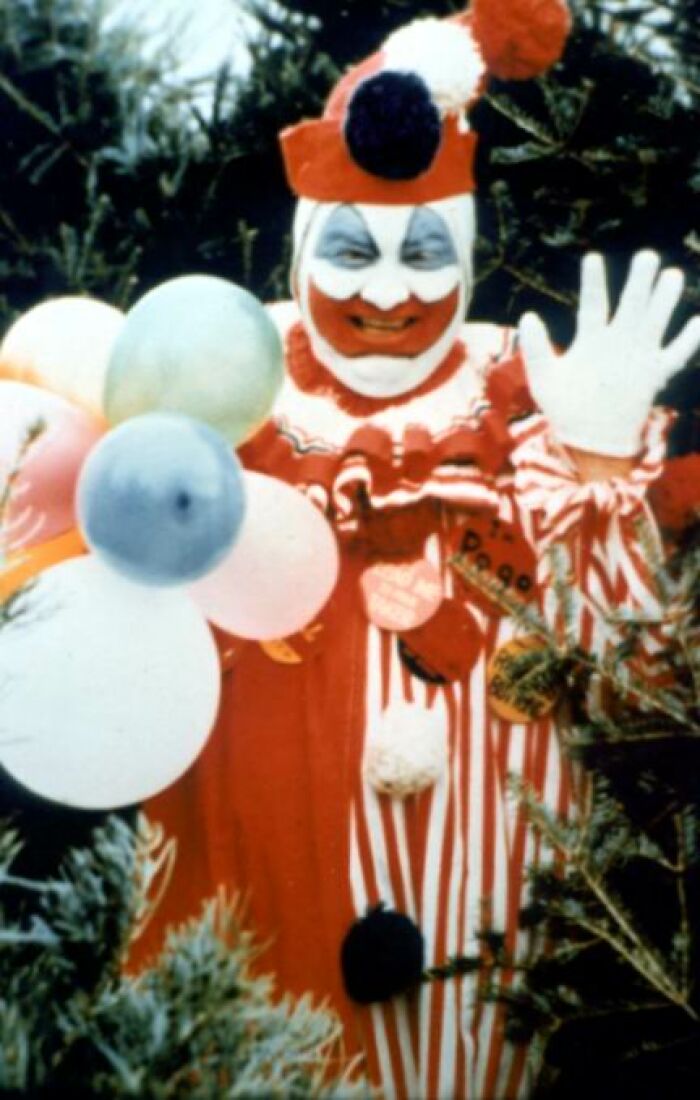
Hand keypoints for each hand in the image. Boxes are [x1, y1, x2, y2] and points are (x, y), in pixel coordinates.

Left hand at [518, 251, 699, 456]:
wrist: (589, 439)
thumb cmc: (564, 408)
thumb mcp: (544, 379)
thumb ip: (535, 349)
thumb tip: (527, 316)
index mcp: (591, 338)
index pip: (593, 303)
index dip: (593, 281)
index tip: (592, 257)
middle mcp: (617, 341)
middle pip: (631, 305)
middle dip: (639, 282)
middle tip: (647, 256)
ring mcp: (638, 356)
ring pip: (655, 322)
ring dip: (663, 301)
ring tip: (672, 275)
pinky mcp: (655, 375)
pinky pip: (676, 354)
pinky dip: (689, 340)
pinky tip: (698, 321)